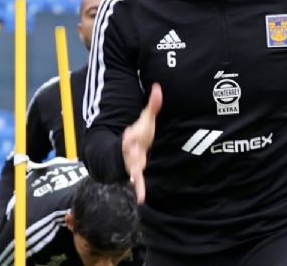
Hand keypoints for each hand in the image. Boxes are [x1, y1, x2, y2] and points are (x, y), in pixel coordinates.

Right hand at [121, 83, 162, 203]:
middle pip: (129, 154)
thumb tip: (158, 87)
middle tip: (132, 159)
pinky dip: (139, 189)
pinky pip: (138, 182)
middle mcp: (131, 151)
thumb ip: (153, 105)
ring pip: (133, 170)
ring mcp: (133, 164)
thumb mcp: (146, 119)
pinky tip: (142, 198)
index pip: (130, 136)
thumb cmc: (141, 133)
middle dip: (131, 156)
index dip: (129, 136)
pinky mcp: (138, 173)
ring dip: (135, 177)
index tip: (129, 135)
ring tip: (136, 183)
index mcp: (133, 136)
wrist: (127, 148)